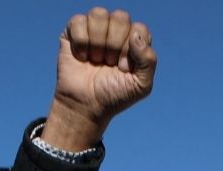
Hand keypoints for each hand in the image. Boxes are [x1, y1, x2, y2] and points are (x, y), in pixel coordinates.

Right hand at [44, 8, 157, 150]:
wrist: (86, 105)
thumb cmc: (115, 95)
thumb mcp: (141, 85)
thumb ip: (148, 61)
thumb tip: (135, 36)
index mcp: (135, 41)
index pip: (138, 29)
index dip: (131, 49)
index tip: (123, 68)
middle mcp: (116, 31)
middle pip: (121, 17)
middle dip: (115, 44)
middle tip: (109, 63)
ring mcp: (95, 29)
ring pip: (99, 13)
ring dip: (98, 41)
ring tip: (96, 60)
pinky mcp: (74, 31)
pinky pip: (78, 20)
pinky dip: (81, 42)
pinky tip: (82, 57)